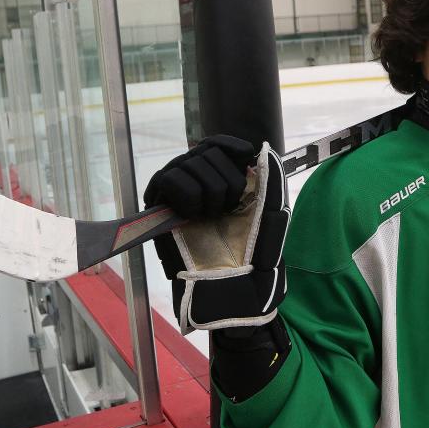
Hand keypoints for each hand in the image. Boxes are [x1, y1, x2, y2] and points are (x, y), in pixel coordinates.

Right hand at [144, 136, 290, 333]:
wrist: (232, 284)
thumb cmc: (253, 253)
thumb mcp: (270, 212)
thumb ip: (269, 179)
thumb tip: (261, 149)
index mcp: (221, 178)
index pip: (219, 143)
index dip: (232, 149)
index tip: (244, 171)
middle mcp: (196, 178)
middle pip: (208, 150)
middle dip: (227, 183)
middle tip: (225, 213)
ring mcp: (176, 189)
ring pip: (192, 162)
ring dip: (210, 195)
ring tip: (209, 219)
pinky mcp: (158, 202)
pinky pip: (173, 179)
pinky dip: (190, 200)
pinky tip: (192, 218)